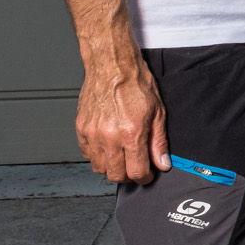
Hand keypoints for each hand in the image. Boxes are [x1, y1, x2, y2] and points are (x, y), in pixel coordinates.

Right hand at [76, 53, 168, 183]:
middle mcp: (109, 137)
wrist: (112, 66)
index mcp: (131, 133)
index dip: (145, 177)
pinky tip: (108, 146)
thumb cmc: (135, 83)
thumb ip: (159, 141)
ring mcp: (92, 134)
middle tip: (136, 166)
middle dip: (129, 175)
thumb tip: (162, 163)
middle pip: (116, 175)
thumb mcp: (157, 112)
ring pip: (100, 168)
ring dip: (112, 167)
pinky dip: (98, 156)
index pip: (137, 171)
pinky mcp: (81, 130)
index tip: (148, 174)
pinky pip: (87, 155)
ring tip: (122, 156)